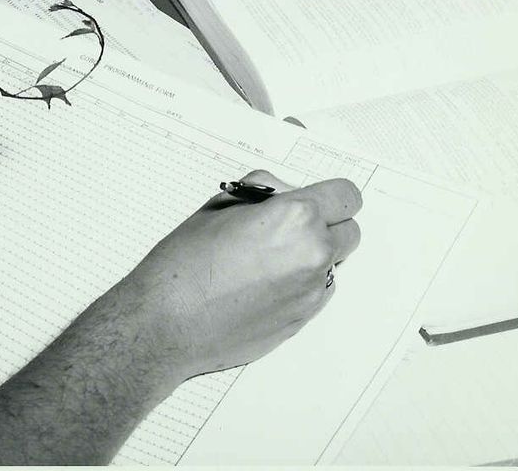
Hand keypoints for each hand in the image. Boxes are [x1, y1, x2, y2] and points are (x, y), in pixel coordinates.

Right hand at [124, 169, 361, 386]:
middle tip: (287, 228)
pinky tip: (262, 284)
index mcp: (294, 217)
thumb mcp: (218, 207)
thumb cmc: (183, 263)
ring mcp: (312, 291)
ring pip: (334, 262)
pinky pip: (318, 290)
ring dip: (313, 255)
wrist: (167, 322)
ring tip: (266, 259)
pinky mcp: (304, 319)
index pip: (346, 196)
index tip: (314, 199)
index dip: (330, 195)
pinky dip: (301, 282)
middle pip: (350, 230)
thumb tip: (282, 196)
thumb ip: (261, 196)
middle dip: (326, 224)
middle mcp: (313, 254)